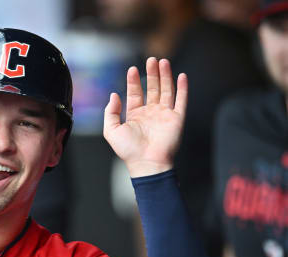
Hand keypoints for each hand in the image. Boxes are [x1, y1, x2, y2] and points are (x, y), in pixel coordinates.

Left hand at [103, 57, 186, 176]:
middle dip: (151, 73)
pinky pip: (181, 100)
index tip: (132, 68)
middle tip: (151, 59)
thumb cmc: (128, 150)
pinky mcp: (177, 118)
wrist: (147, 162)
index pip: (135, 93)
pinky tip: (181, 76)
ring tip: (163, 62)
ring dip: (165, 76)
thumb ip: (110, 112)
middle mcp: (150, 113)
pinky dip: (182, 88)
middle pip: (152, 88)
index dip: (133, 81)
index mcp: (135, 115)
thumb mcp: (111, 130)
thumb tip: (114, 95)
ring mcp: (164, 115)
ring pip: (166, 90)